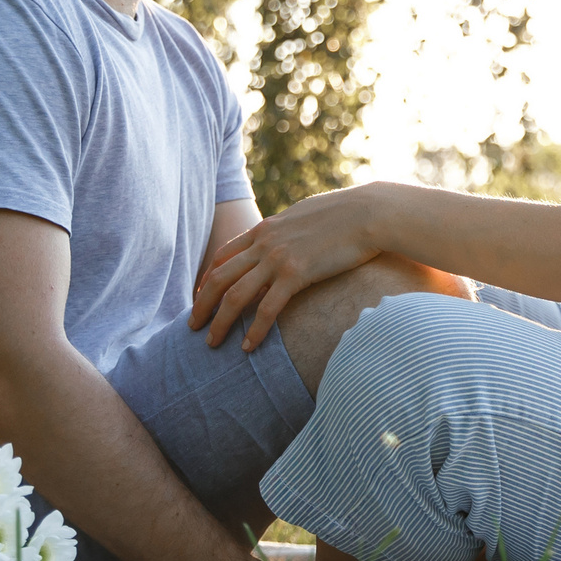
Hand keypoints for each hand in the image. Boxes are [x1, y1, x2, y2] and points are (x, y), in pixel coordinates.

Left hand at [190, 185, 384, 350]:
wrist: (369, 213)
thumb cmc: (347, 214)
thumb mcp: (306, 216)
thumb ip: (289, 231)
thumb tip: (290, 240)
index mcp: (265, 228)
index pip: (223, 255)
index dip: (208, 278)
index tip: (201, 296)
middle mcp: (264, 243)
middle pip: (219, 277)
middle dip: (201, 304)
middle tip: (192, 326)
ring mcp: (278, 258)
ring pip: (235, 295)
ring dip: (219, 322)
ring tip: (211, 343)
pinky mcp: (297, 273)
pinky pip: (267, 308)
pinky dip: (254, 330)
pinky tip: (248, 347)